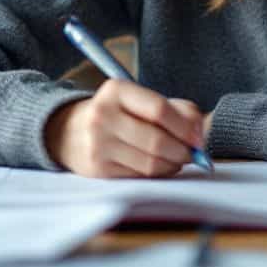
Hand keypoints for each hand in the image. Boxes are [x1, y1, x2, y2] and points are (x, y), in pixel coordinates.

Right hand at [44, 79, 204, 177]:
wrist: (67, 131)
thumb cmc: (116, 113)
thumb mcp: (138, 99)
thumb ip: (175, 108)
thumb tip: (199, 133)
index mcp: (116, 90)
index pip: (159, 109)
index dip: (185, 127)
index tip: (198, 138)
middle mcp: (103, 116)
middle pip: (157, 140)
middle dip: (183, 151)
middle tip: (193, 154)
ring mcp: (98, 144)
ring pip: (150, 163)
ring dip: (173, 165)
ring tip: (177, 160)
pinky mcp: (98, 169)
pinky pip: (140, 176)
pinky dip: (157, 174)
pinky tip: (159, 166)